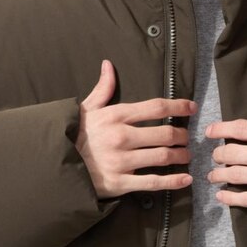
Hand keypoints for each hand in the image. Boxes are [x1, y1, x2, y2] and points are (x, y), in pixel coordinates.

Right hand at [75, 59, 195, 196]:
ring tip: (186, 156)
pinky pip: (153, 182)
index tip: (191, 108)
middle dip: (182, 136)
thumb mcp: (87, 109)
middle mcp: (121, 137)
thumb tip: (108, 65)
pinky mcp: (121, 182)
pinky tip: (186, 179)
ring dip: (181, 156)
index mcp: (116, 116)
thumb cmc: (75, 135)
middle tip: (187, 139)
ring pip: (163, 156)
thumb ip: (103, 89)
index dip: (178, 106)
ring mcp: (122, 161)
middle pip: (165, 133)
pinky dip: (173, 181)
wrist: (55, 165)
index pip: (155, 107)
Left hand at [205, 94, 246, 210]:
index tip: (209, 131)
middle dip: (219, 155)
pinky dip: (231, 197)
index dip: (221, 129)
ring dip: (219, 175)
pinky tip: (221, 195)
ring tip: (213, 176)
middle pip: (235, 152)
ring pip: (238, 175)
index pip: (243, 128)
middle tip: (215, 158)